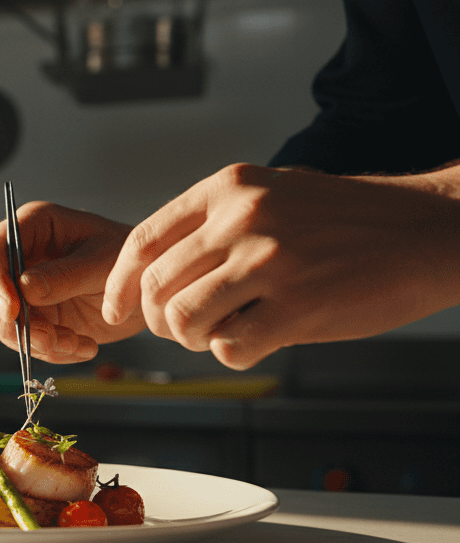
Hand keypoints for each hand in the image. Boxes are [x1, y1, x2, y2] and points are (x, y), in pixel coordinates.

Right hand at [0, 201, 145, 363]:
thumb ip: (65, 275)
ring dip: (34, 340)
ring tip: (76, 343)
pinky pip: (23, 341)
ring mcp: (22, 289)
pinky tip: (82, 346)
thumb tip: (24, 289)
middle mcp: (21, 256)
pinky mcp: (31, 317)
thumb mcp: (104, 263)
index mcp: (34, 226)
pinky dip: (49, 351)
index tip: (10, 309)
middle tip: (47, 338)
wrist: (146, 291)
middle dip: (11, 321)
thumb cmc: (131, 261)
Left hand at [102, 163, 459, 369]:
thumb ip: (214, 225)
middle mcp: (241, 218)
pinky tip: (263, 340)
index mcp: (228, 188)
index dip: (119, 285)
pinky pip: (229, 348)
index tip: (115, 311)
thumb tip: (151, 275)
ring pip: (183, 321)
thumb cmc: (351, 220)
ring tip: (228, 332)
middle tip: (186, 330)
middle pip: (156, 289)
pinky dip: (235, 354)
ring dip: (195, 340)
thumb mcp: (275, 194)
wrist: (430, 232)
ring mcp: (269, 261)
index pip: (143, 242)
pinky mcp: (297, 306)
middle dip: (160, 321)